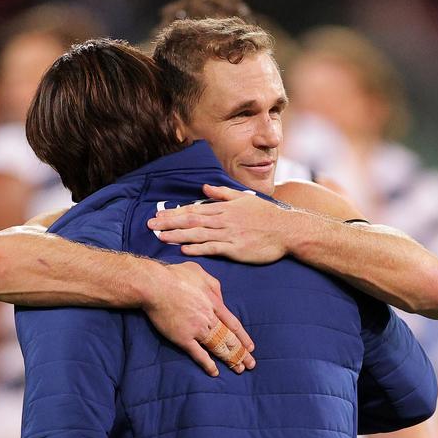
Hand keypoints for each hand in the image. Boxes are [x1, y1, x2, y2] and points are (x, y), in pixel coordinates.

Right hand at [142, 261, 254, 375]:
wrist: (155, 285)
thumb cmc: (175, 276)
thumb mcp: (201, 273)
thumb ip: (215, 286)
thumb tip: (221, 299)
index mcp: (215, 303)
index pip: (233, 324)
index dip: (243, 337)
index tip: (250, 347)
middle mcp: (209, 318)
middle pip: (229, 338)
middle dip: (241, 352)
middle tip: (250, 364)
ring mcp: (197, 329)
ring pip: (217, 347)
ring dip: (229, 359)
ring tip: (239, 369)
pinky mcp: (183, 338)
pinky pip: (198, 354)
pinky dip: (207, 364)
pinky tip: (214, 372)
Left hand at [148, 184, 299, 263]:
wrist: (287, 230)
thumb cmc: (267, 215)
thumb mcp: (244, 198)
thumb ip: (223, 193)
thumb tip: (204, 188)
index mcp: (224, 208)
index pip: (193, 210)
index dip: (174, 213)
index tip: (157, 215)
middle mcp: (223, 220)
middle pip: (191, 221)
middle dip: (169, 223)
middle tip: (150, 226)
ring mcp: (229, 234)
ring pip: (198, 234)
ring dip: (178, 235)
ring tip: (160, 237)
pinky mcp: (235, 248)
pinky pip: (213, 248)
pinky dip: (197, 248)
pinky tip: (184, 249)